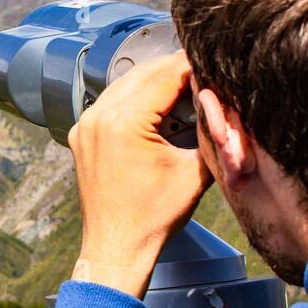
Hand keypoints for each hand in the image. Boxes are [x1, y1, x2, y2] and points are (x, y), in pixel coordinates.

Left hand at [68, 51, 213, 298]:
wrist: (117, 248)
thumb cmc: (155, 217)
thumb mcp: (195, 171)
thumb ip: (211, 132)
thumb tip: (226, 104)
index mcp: (122, 122)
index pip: (165, 76)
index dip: (194, 66)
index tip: (215, 60)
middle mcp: (97, 117)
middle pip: (143, 75)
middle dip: (175, 69)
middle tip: (204, 69)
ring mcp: (84, 126)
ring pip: (125, 86)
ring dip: (155, 81)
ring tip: (186, 83)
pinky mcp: (82, 136)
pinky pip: (111, 103)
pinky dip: (135, 98)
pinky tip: (158, 104)